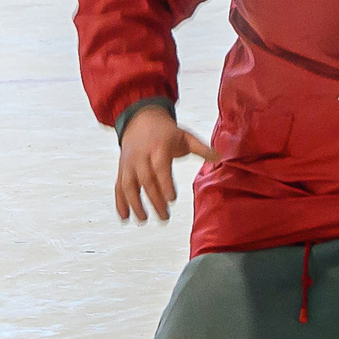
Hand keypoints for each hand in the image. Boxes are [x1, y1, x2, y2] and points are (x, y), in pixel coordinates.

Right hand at [115, 103, 215, 223]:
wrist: (141, 119)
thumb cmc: (167, 132)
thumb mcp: (185, 136)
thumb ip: (202, 148)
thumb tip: (220, 157)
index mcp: (159, 147)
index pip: (160, 167)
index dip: (165, 184)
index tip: (172, 199)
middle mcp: (141, 156)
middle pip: (146, 180)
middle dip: (154, 200)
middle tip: (165, 217)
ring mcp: (129, 163)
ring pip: (128, 185)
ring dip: (134, 204)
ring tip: (144, 220)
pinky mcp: (122, 169)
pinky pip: (118, 186)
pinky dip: (119, 202)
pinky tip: (124, 218)